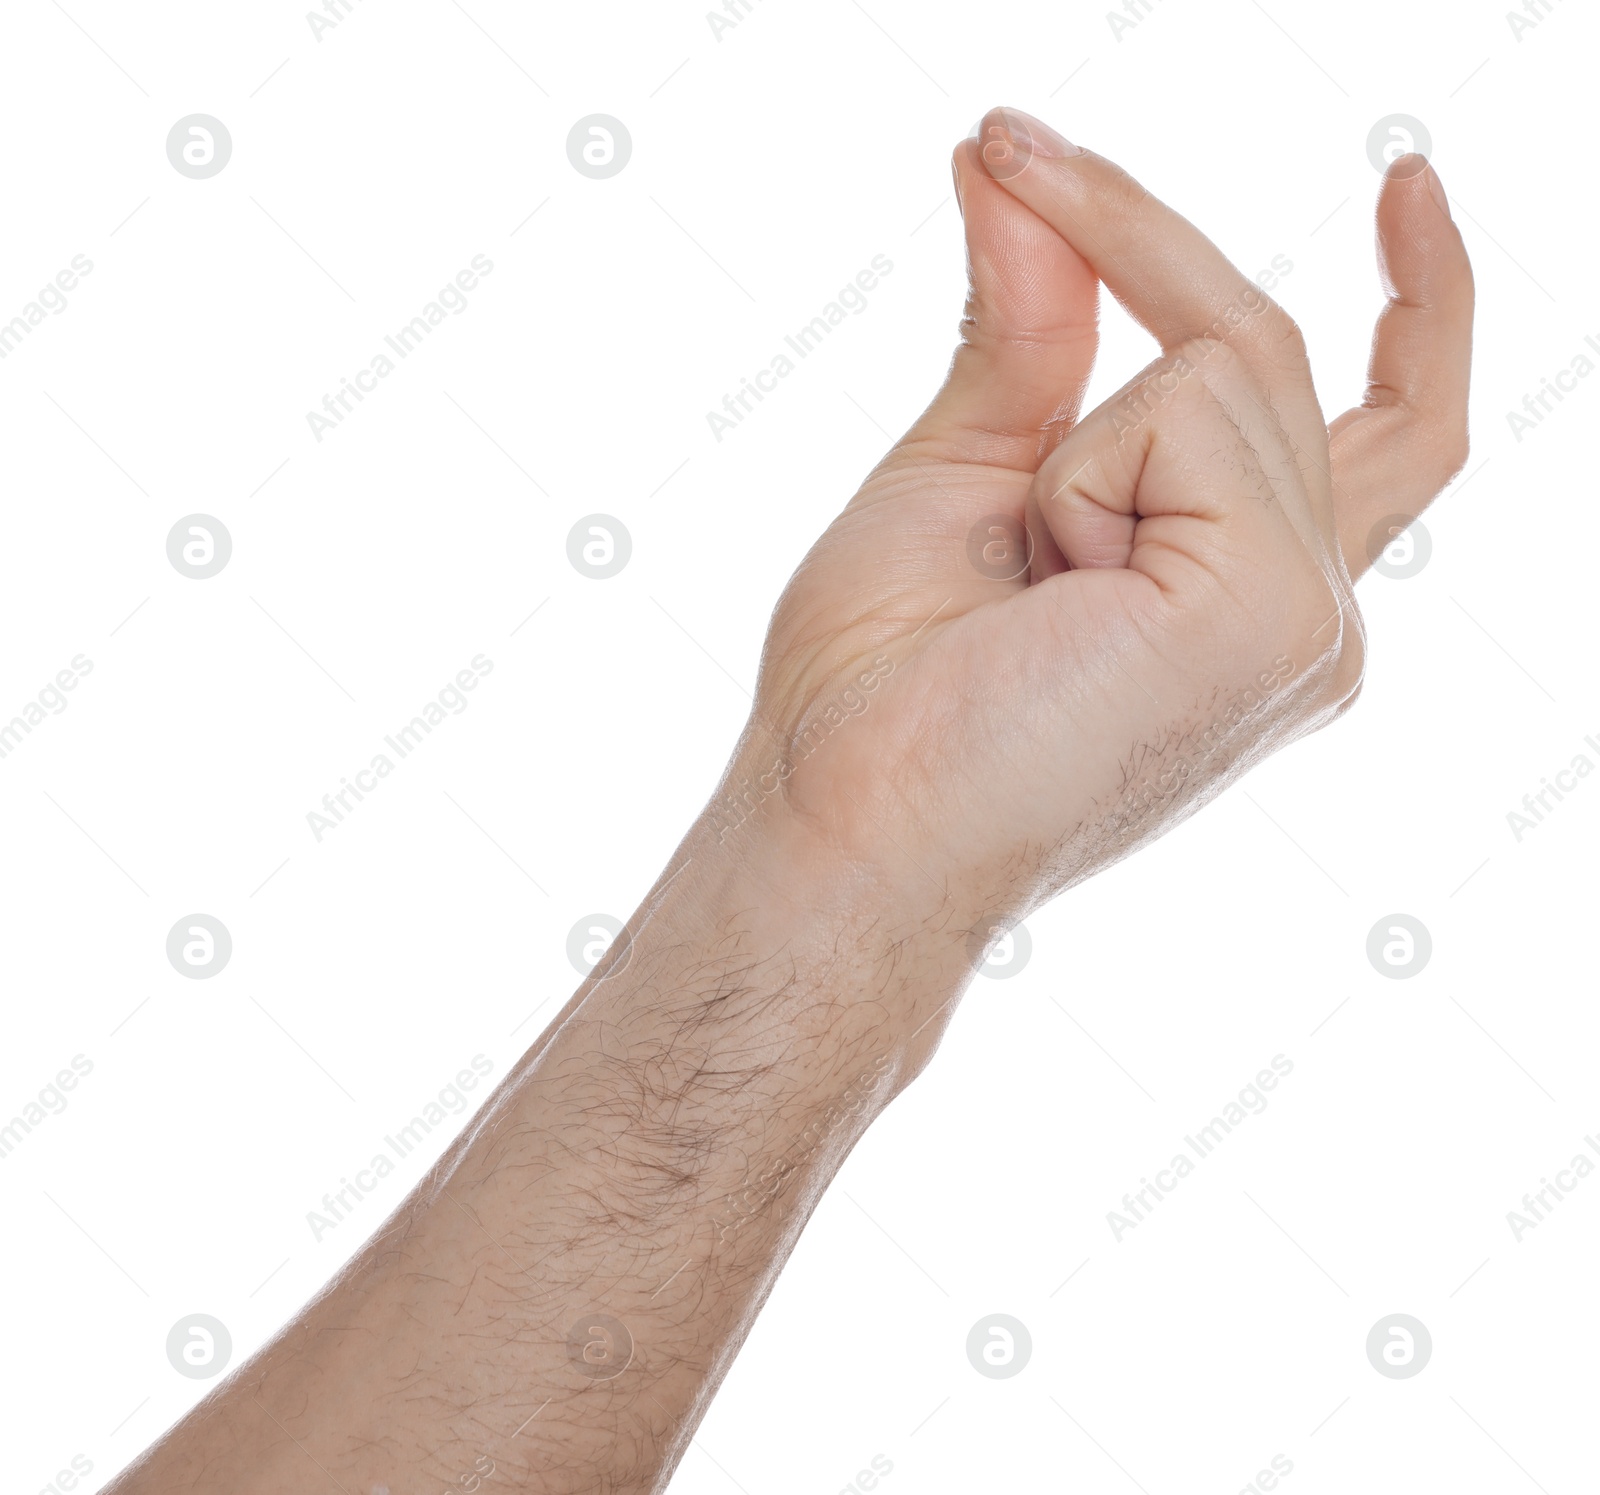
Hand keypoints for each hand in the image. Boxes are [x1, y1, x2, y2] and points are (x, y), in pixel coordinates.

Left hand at [716, 107, 1472, 953]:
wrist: (842, 825)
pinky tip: (1049, 589)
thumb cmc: (880, 690)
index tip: (1408, 180)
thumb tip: (1007, 170)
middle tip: (1011, 147)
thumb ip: (1026, 335)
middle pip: (1275, 349)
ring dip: (1066, 439)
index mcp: (1245, 598)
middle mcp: (1307, 615)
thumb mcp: (962, 478)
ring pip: (1228, 363)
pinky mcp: (1277, 614)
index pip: (1395, 427)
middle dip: (1140, 235)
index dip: (1422, 299)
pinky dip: (1079, 473)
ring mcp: (1307, 621)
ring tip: (1019, 578)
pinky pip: (1191, 410)